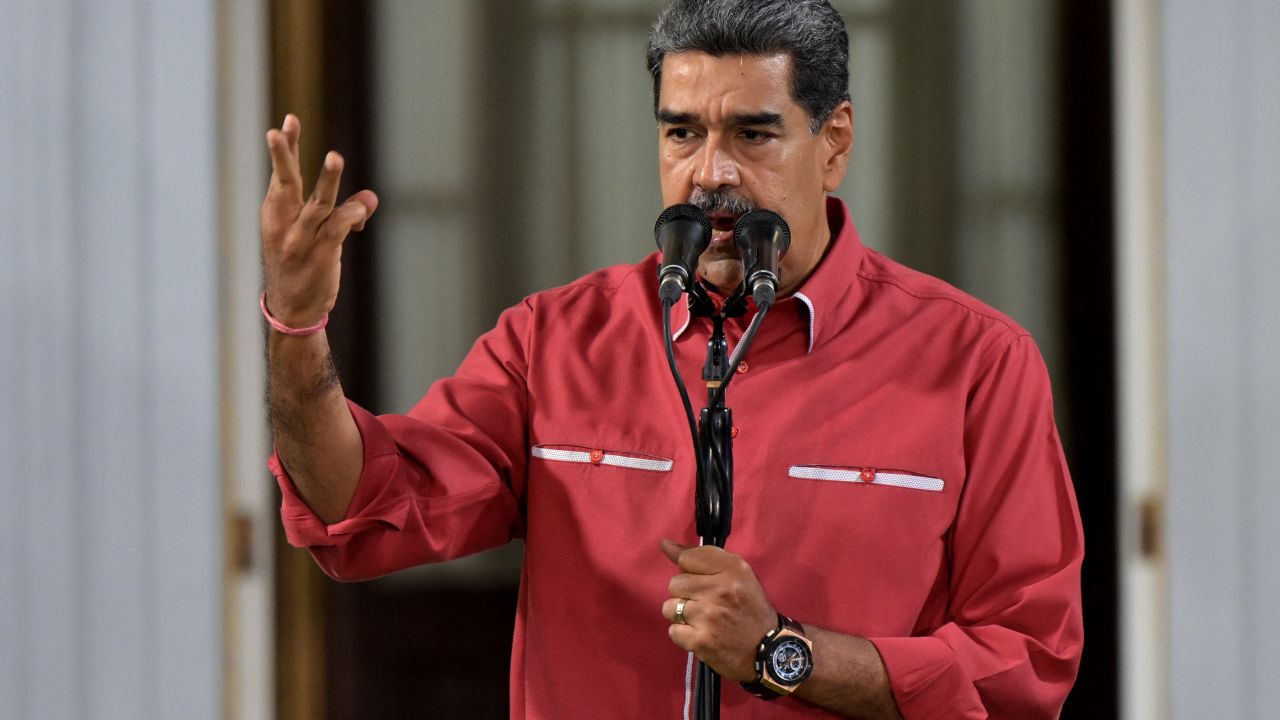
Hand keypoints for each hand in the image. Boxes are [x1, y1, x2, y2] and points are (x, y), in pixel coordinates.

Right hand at [260, 114, 378, 326]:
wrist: (292, 311)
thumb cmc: (302, 266)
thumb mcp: (313, 235)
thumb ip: (341, 211)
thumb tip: (371, 198)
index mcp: (275, 214)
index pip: (280, 175)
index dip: (286, 149)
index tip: (287, 122)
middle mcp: (283, 225)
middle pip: (285, 183)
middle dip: (283, 155)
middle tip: (277, 130)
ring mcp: (300, 241)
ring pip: (317, 203)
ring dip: (328, 180)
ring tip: (335, 157)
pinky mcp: (318, 255)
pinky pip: (337, 227)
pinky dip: (352, 215)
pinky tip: (362, 210)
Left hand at [660, 537, 777, 681]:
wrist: (767, 651)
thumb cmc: (750, 608)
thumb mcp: (737, 574)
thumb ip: (702, 557)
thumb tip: (665, 543)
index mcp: (732, 569)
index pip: (686, 558)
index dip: (690, 571)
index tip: (701, 581)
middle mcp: (719, 590)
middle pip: (675, 583)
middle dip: (686, 593)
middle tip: (705, 603)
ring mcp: (708, 616)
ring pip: (670, 607)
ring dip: (681, 615)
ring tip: (701, 620)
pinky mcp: (699, 640)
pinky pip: (673, 631)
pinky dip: (683, 635)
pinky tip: (700, 634)